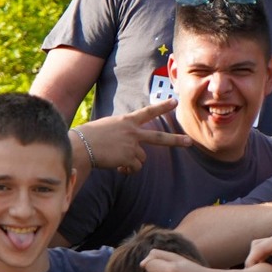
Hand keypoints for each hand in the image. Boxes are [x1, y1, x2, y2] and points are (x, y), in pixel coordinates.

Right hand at [73, 98, 191, 175]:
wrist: (82, 145)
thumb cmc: (89, 136)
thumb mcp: (107, 126)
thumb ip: (122, 131)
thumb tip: (129, 145)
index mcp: (126, 121)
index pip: (148, 111)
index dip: (162, 106)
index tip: (175, 101)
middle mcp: (133, 132)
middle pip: (159, 138)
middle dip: (176, 140)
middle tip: (189, 142)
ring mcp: (132, 145)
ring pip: (141, 158)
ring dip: (132, 162)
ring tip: (117, 160)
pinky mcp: (129, 158)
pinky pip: (134, 168)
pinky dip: (127, 170)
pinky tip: (116, 166)